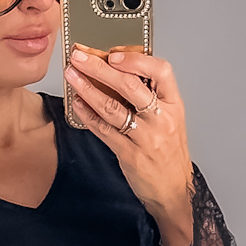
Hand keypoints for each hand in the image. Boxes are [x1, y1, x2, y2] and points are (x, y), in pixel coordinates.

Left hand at [66, 48, 193, 245]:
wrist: (174, 191)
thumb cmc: (169, 153)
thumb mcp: (170, 119)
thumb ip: (152, 97)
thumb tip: (121, 71)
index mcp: (174, 105)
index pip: (161, 72)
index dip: (137, 60)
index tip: (114, 54)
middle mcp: (161, 119)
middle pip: (130, 86)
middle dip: (100, 69)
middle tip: (80, 58)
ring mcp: (146, 138)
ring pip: (113, 108)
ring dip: (88, 90)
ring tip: (72, 77)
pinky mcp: (130, 155)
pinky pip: (105, 131)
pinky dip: (88, 116)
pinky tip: (77, 105)